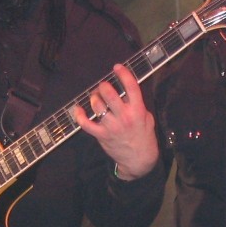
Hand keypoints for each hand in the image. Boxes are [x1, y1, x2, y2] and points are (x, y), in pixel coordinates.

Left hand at [75, 64, 158, 179]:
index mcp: (138, 110)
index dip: (123, 74)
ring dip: (94, 98)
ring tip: (96, 98)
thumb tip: (125, 92)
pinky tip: (78, 109)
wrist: (139, 159)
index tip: (117, 67)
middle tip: (103, 87)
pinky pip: (86, 124)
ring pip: (97, 106)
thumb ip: (137, 105)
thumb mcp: (147, 118)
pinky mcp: (101, 135)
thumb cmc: (144, 136)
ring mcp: (111, 126)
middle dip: (104, 86)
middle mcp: (124, 117)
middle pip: (109, 94)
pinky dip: (79, 115)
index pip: (131, 87)